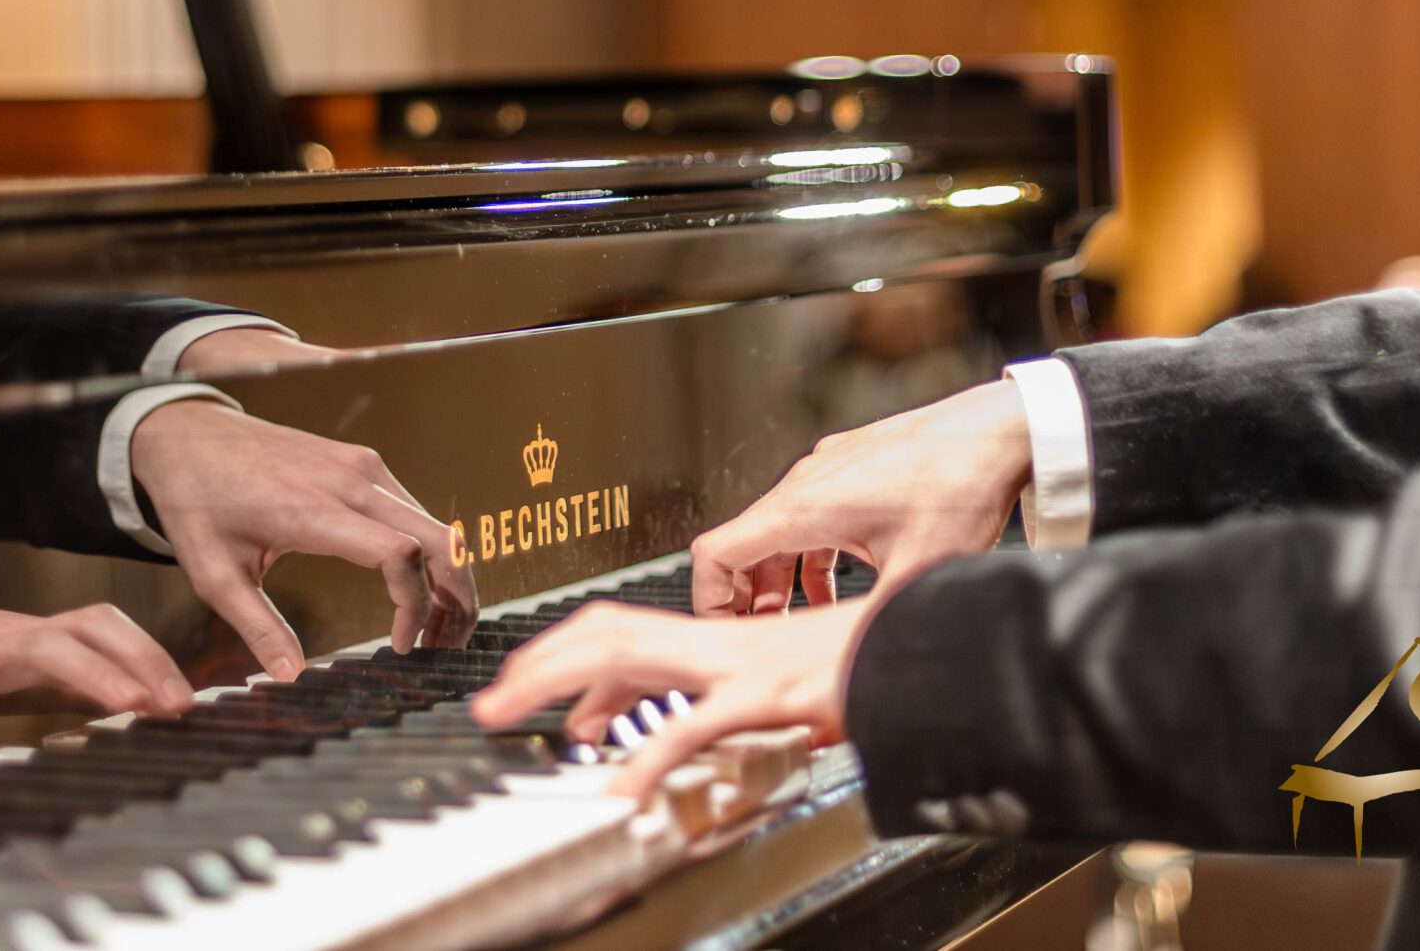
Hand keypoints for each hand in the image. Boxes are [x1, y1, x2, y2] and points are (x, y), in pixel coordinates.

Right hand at [0, 588, 193, 774]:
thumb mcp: (28, 667)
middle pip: (87, 627)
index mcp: (42, 635)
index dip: (149, 655)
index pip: (108, 629)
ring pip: (36, 647)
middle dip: (137, 658)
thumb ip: (77, 686)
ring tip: (126, 704)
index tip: (186, 696)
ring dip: (88, 672)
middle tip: (173, 702)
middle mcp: (14, 635)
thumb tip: (142, 709)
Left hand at [132, 381, 477, 680]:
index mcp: (313, 509)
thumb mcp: (213, 574)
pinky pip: (413, 509)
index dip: (414, 605)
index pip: (400, 553)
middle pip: (439, 538)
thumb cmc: (197, 501)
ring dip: (447, 577)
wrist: (188, 433)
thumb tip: (290, 678)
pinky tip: (414, 588)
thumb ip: (256, 627)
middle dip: (456, 598)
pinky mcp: (363, 462)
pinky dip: (430, 551)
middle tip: (447, 646)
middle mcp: (350, 480)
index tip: (400, 647)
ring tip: (434, 628)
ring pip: (435, 523)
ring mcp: (362, 466)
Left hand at [471, 602, 870, 799]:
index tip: (531, 694)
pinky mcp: (770, 697)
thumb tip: (682, 738)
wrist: (930, 654)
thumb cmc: (867, 672)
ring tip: (513, 715)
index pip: (624, 632)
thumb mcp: (783, 692)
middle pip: (606, 631)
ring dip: (560, 683)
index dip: (567, 656)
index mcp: (722, 642)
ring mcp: (741, 666)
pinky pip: (694, 724)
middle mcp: (721, 644)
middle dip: (539, 662)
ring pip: (628, 654)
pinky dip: (651, 754)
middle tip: (488, 704)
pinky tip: (622, 788)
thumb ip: (729, 708)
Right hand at [694, 381, 1030, 613]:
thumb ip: (874, 630)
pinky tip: (841, 582)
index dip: (708, 601)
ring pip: (776, 530)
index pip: (713, 554)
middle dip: (748, 600)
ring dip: (781, 578)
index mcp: (803, 509)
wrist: (1000, 430)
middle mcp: (804, 483)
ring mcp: (826, 470)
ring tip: (801, 619)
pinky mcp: (850, 465)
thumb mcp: (917, 576)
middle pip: (742, 546)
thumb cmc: (962, 487)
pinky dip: (809, 554)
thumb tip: (864, 680)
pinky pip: (807, 515)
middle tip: (768, 640)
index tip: (723, 634)